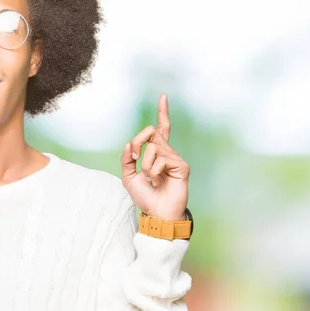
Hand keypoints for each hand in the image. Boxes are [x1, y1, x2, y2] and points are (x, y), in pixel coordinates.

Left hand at [121, 94, 188, 220]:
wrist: (156, 213)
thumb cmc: (145, 197)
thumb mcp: (128, 176)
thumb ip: (127, 159)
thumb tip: (129, 144)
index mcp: (157, 153)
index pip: (161, 129)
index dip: (163, 112)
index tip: (163, 96)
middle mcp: (167, 152)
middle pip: (151, 132)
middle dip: (137, 142)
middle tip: (134, 157)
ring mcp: (175, 158)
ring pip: (153, 147)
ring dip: (145, 165)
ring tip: (151, 179)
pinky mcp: (182, 166)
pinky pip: (161, 159)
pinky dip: (154, 171)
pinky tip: (158, 181)